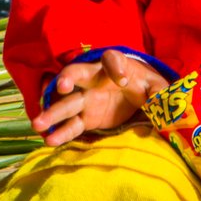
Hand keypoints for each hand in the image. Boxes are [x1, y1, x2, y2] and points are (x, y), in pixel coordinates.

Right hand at [34, 49, 167, 147]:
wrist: (137, 95)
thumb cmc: (145, 85)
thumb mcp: (156, 86)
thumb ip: (161, 92)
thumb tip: (163, 102)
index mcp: (114, 66)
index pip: (112, 60)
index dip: (115, 67)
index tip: (123, 79)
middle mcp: (94, 79)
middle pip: (77, 74)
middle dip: (68, 78)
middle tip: (61, 86)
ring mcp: (87, 99)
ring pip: (67, 103)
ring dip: (52, 113)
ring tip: (37, 124)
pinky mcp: (86, 117)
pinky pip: (72, 124)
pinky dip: (61, 132)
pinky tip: (49, 141)